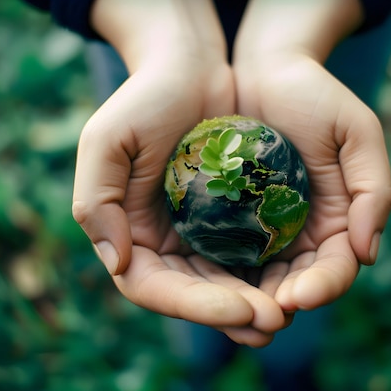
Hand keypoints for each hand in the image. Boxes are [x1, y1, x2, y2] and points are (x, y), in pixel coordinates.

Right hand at [71, 0, 286, 346]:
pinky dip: (266, 276)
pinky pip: (246, 259)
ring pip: (222, 285)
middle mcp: (161, 244)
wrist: (190, 70)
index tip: (239, 307)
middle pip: (192, 296)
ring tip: (286, 313)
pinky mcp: (227, 223)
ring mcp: (195, 236)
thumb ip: (96, 203)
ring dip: (253, 304)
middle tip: (273, 321)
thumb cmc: (145, 99)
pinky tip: (293, 285)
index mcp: (128, 235)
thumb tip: (117, 264)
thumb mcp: (108, 141)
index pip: (152, 287)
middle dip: (231, 313)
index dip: (193, 306)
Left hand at [234, 0, 390, 311]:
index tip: (300, 295)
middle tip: (264, 317)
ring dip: (253, 301)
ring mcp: (269, 228)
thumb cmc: (316, 96)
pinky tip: (210, 287)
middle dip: (284, 303)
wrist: (266, 70)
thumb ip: (374, 190)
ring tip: (237, 315)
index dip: (324, 286)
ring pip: (264, 278)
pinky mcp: (234, 219)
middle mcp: (306, 232)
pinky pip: (231, 255)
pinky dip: (225, 275)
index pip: (338, 267)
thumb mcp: (357, 132)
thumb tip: (369, 254)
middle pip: (300, 282)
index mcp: (342, 220)